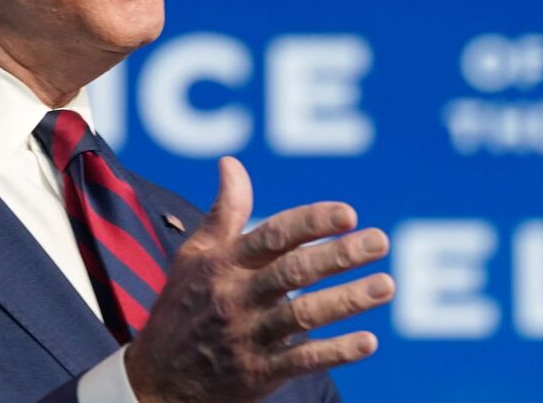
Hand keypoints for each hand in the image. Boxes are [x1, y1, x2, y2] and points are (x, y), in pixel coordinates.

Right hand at [126, 157, 392, 402]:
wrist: (156, 381)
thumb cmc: (182, 308)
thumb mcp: (194, 257)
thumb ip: (223, 212)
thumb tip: (231, 163)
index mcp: (224, 264)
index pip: (273, 236)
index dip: (311, 222)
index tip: (348, 213)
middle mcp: (236, 297)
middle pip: (293, 272)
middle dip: (339, 255)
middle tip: (381, 240)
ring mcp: (246, 337)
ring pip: (303, 316)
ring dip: (348, 300)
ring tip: (386, 286)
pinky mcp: (257, 374)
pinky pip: (301, 361)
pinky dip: (336, 352)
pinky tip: (368, 342)